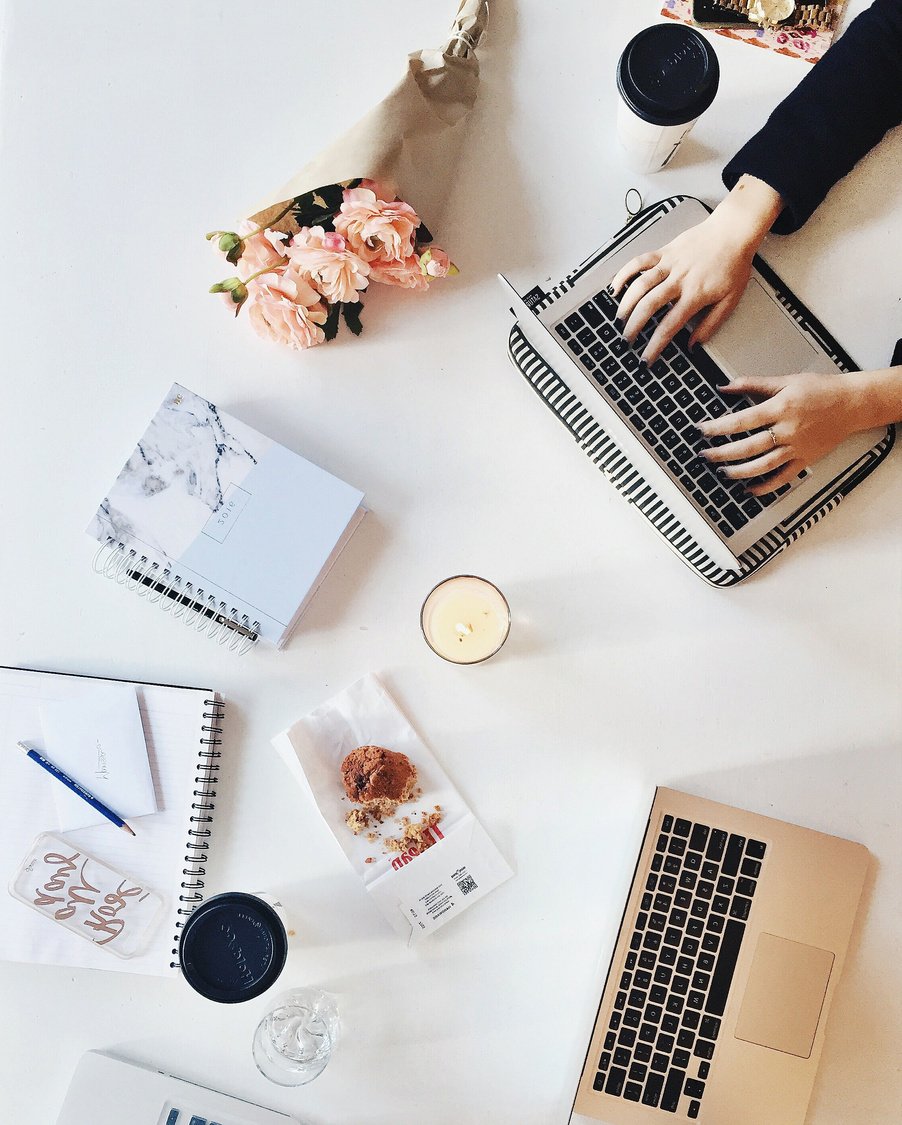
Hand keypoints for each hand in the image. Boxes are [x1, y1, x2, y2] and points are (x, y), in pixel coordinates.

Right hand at [608, 177, 784, 363]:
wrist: (734, 231)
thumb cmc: (733, 264)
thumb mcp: (730, 300)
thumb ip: (710, 325)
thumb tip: (694, 345)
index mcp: (695, 295)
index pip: (669, 326)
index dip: (654, 345)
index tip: (646, 358)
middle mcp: (679, 279)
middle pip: (649, 306)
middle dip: (634, 327)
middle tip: (628, 340)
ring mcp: (670, 264)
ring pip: (640, 285)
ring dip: (626, 304)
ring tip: (620, 319)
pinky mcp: (664, 251)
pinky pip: (639, 261)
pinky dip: (624, 274)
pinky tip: (616, 287)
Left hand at [697, 370, 861, 494]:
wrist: (853, 403)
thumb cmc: (821, 390)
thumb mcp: (786, 381)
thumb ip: (753, 384)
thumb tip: (725, 385)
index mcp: (781, 408)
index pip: (741, 421)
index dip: (718, 427)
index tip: (702, 430)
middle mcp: (788, 430)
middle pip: (748, 447)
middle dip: (722, 453)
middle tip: (705, 456)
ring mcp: (797, 447)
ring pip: (763, 465)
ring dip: (740, 472)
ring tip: (723, 472)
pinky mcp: (805, 459)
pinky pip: (783, 478)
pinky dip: (766, 487)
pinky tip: (750, 490)